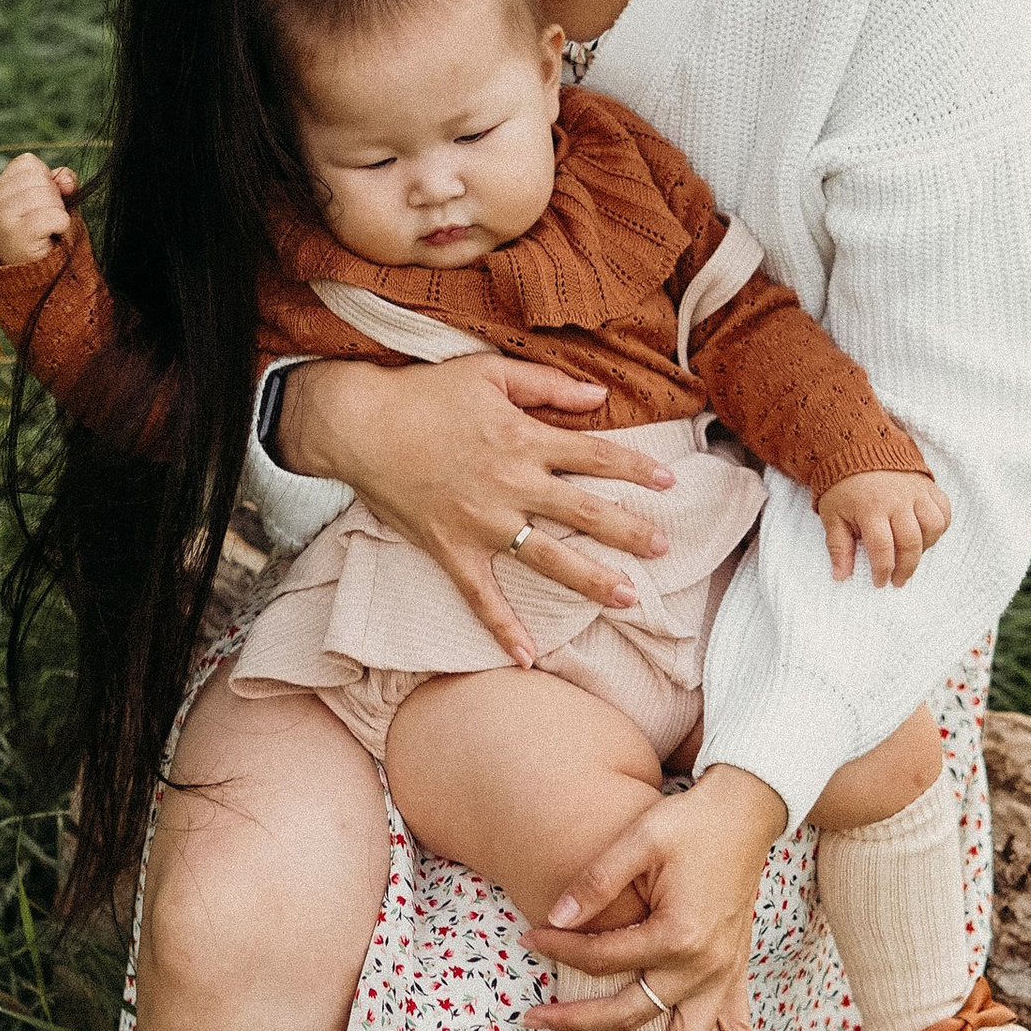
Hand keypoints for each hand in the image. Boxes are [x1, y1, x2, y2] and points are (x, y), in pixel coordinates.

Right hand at [0, 156, 77, 265]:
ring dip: (57, 213)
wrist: (32, 273)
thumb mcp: (52, 199)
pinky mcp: (17, 235)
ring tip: (46, 229)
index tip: (41, 202)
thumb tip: (66, 182)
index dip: (45, 179)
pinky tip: (51, 235)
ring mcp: (3, 217)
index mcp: (0, 187)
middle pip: (41, 179)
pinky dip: (61, 225)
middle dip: (53, 198)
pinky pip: (55, 216)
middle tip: (44, 219)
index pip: (29, 162)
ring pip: (48, 196)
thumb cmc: (43, 232)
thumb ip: (61, 180)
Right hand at [277, 352, 681, 670]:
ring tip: (626, 599)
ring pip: (547, 558)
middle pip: (583, 512)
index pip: (594, 456)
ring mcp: (482, 523)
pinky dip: (503, 629)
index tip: (670, 482)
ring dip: (589, 580)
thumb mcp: (488, 372)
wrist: (360, 426)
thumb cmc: (424, 393)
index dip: (635, 469)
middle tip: (663, 549)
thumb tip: (599, 397)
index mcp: (524, 439)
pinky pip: (482, 597)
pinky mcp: (452, 550)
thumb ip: (548, 385)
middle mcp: (510, 485)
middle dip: (628, 531)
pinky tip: (529, 658)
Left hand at [522, 763, 788, 1030]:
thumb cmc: (692, 821)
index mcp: (677, 934)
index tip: (528, 936)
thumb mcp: (640, 838)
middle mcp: (703, 965)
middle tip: (533, 1020)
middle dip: (577, 1021)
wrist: (748, 808)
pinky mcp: (735, 970)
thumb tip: (552, 918)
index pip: (603, 959)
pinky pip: (741, 1029)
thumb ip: (596, 881)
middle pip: (631, 1012)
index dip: (560, 949)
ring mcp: (723, 973)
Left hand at [817, 469, 950, 588]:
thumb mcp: (832, 515)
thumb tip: (840, 576)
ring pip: (933, 526)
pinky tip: (926, 535)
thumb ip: (838, 546)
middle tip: (898, 580)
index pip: (883, 548)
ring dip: (926, 547)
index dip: (883, 570)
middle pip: (911, 542)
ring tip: (912, 555)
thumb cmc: (842, 486)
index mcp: (871, 508)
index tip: (879, 582)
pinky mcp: (927, 485)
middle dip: (906, 567)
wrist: (858, 448)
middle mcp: (897, 500)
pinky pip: (944, 510)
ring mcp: (915, 492)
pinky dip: (940, 526)